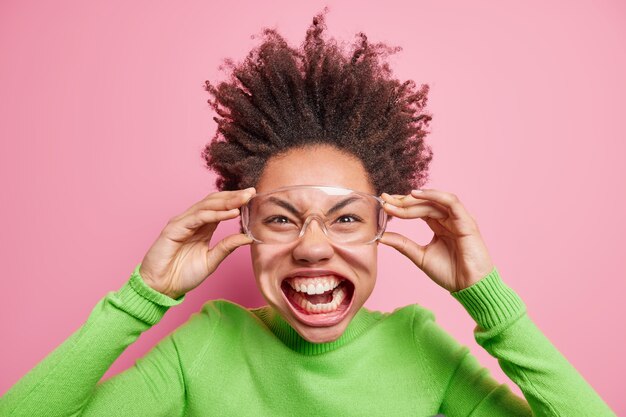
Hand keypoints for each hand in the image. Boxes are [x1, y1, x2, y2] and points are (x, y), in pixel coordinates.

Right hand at [138, 188, 255, 298]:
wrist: (161, 287)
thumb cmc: (182, 275)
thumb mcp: (212, 260)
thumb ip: (227, 247)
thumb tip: (248, 237)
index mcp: (203, 227)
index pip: (221, 208)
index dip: (236, 201)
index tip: (253, 197)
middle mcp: (193, 221)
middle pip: (215, 202)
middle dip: (234, 196)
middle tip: (251, 192)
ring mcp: (183, 222)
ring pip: (207, 206)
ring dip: (227, 202)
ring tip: (244, 200)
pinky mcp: (174, 228)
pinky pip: (198, 217)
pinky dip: (215, 214)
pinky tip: (230, 213)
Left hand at [379, 189, 493, 291]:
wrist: (469, 287)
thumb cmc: (450, 273)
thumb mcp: (420, 256)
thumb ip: (402, 244)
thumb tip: (380, 237)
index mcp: (439, 225)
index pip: (418, 209)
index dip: (401, 206)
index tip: (384, 204)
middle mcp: (449, 219)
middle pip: (424, 204)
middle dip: (404, 202)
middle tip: (386, 201)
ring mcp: (458, 219)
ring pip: (434, 201)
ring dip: (415, 200)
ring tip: (398, 201)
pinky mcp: (466, 221)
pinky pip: (451, 202)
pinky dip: (435, 195)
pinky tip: (417, 195)